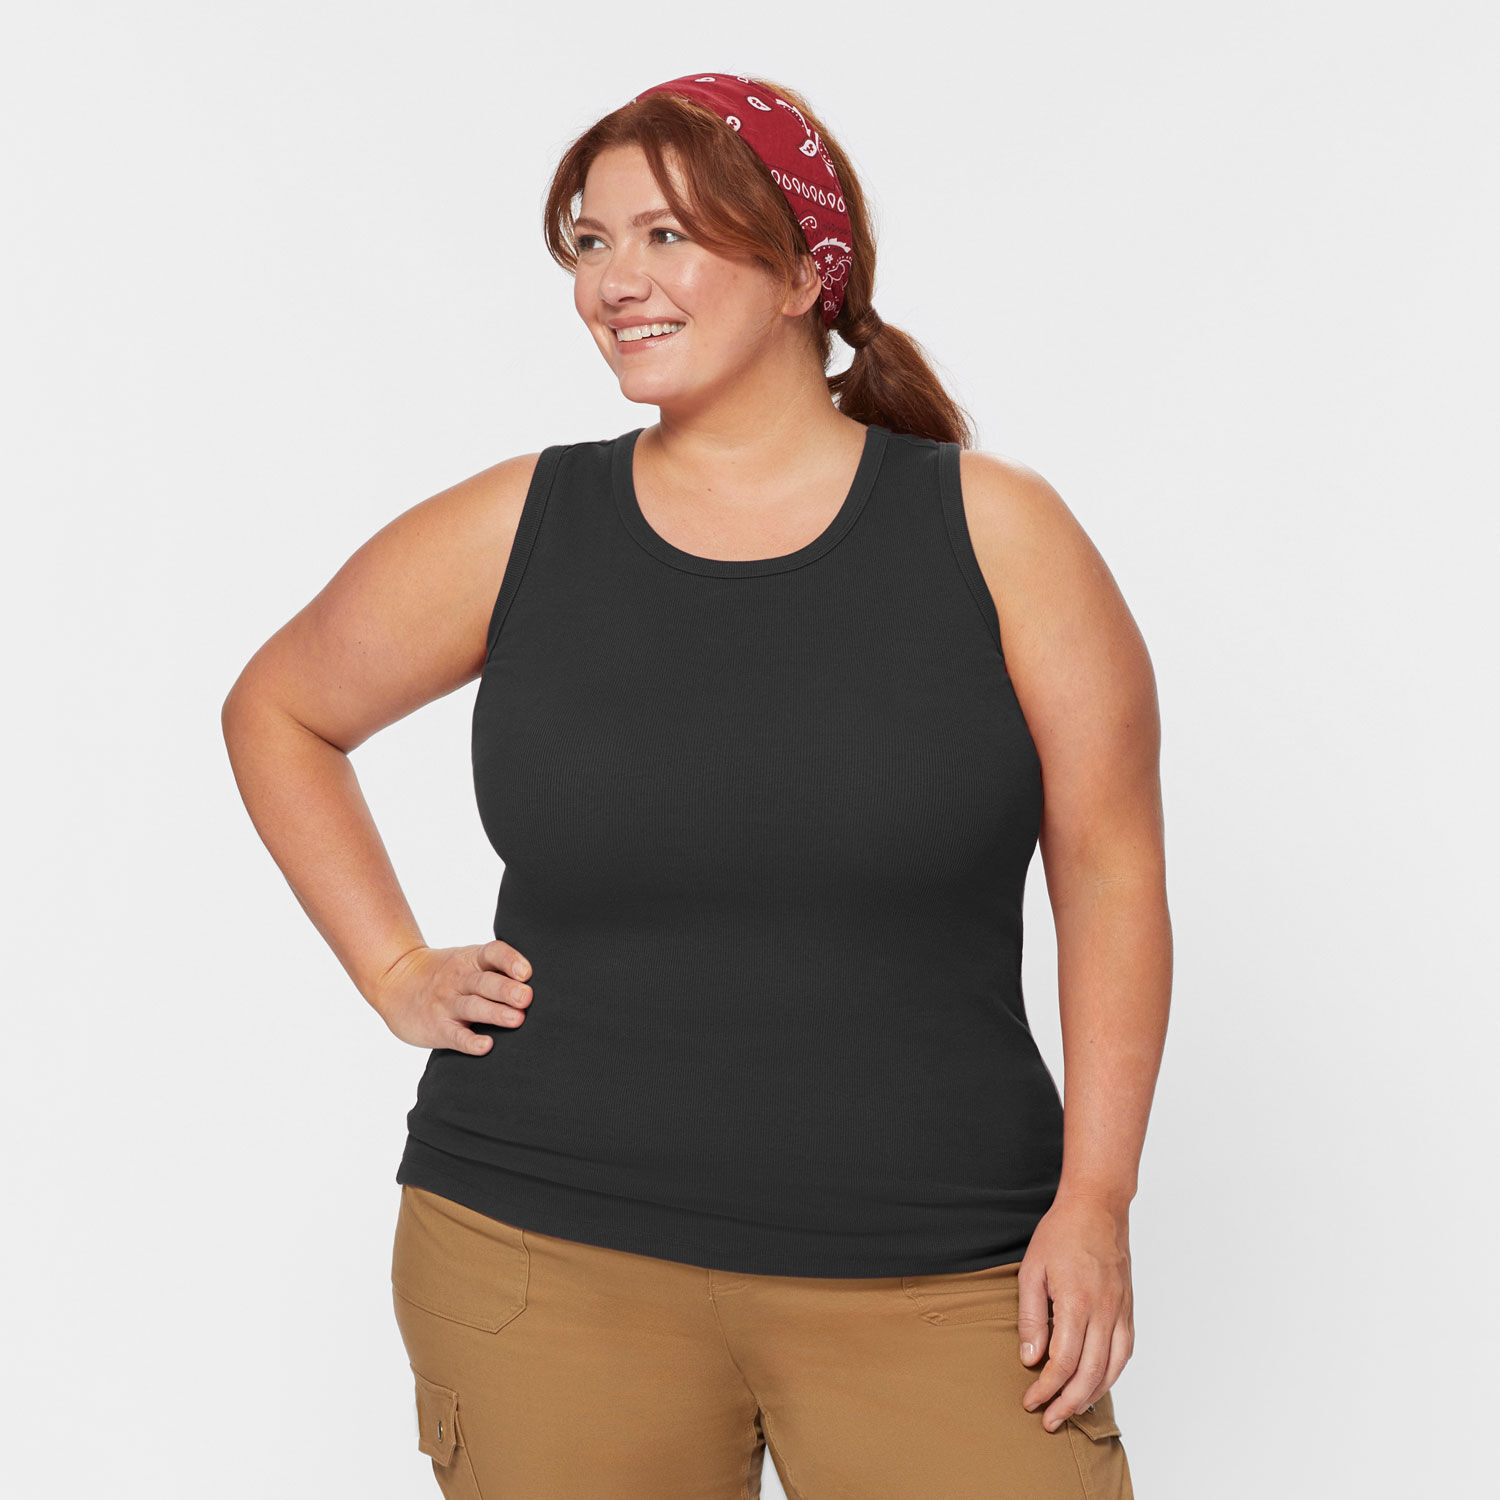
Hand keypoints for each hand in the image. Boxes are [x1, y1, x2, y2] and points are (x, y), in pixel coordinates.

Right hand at [371, 941, 532, 1052]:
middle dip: (507, 990)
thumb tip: (545, 980)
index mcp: (471, 959)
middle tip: (527, 998)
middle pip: (485, 982)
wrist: (395, 982)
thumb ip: (497, 968)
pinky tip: (485, 1046)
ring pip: (473, 1007)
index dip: (510, 960)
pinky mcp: (438, 1027)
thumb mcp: (466, 961)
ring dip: (495, 1013)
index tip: (526, 971)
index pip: (492, 953)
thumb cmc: (446, 974)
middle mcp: (460, 979)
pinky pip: (455, 1035)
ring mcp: (447, 1003)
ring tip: (517, 1020)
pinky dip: (470, 1041)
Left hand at [1016, 1189, 1133, 1430]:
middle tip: (1048, 1419)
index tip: (1030, 1401)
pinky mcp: (1128, 1309)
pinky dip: (1111, 1375)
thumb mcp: (1032, 1270)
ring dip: (1091, 1396)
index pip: (1063, 1362)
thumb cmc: (1061, 1234)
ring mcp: (1120, 1311)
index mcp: (1076, 1302)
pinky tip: (1096, 1384)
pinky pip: (1125, 1352)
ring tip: (1070, 1410)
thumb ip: (1030, 1316)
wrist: (1097, 1207)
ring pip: (1111, 1369)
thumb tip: (1030, 1358)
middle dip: (1067, 1403)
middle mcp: (1104, 1311)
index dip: (1046, 1388)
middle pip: (1089, 1374)